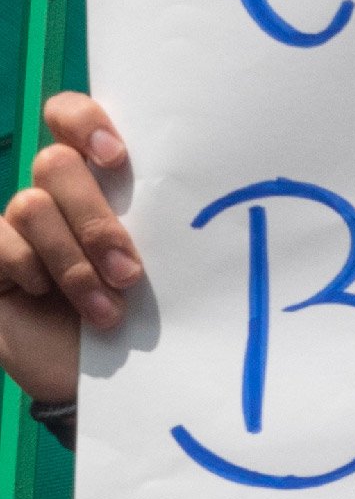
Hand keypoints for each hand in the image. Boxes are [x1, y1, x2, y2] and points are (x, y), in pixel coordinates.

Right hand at [0, 95, 140, 405]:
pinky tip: (47, 298)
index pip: (69, 118)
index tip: (117, 157)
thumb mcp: (154, 271)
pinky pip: (2, 241)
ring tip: (107, 310)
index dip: (85, 122)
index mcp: (96, 183)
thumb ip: (152, 230)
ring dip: (74, 262)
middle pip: (56, 164)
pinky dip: (32, 270)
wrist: (104, 380)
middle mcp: (53, 195)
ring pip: (32, 205)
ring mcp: (18, 226)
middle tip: (129, 272)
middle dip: (96, 220)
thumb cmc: (138, 318)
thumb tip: (192, 209)